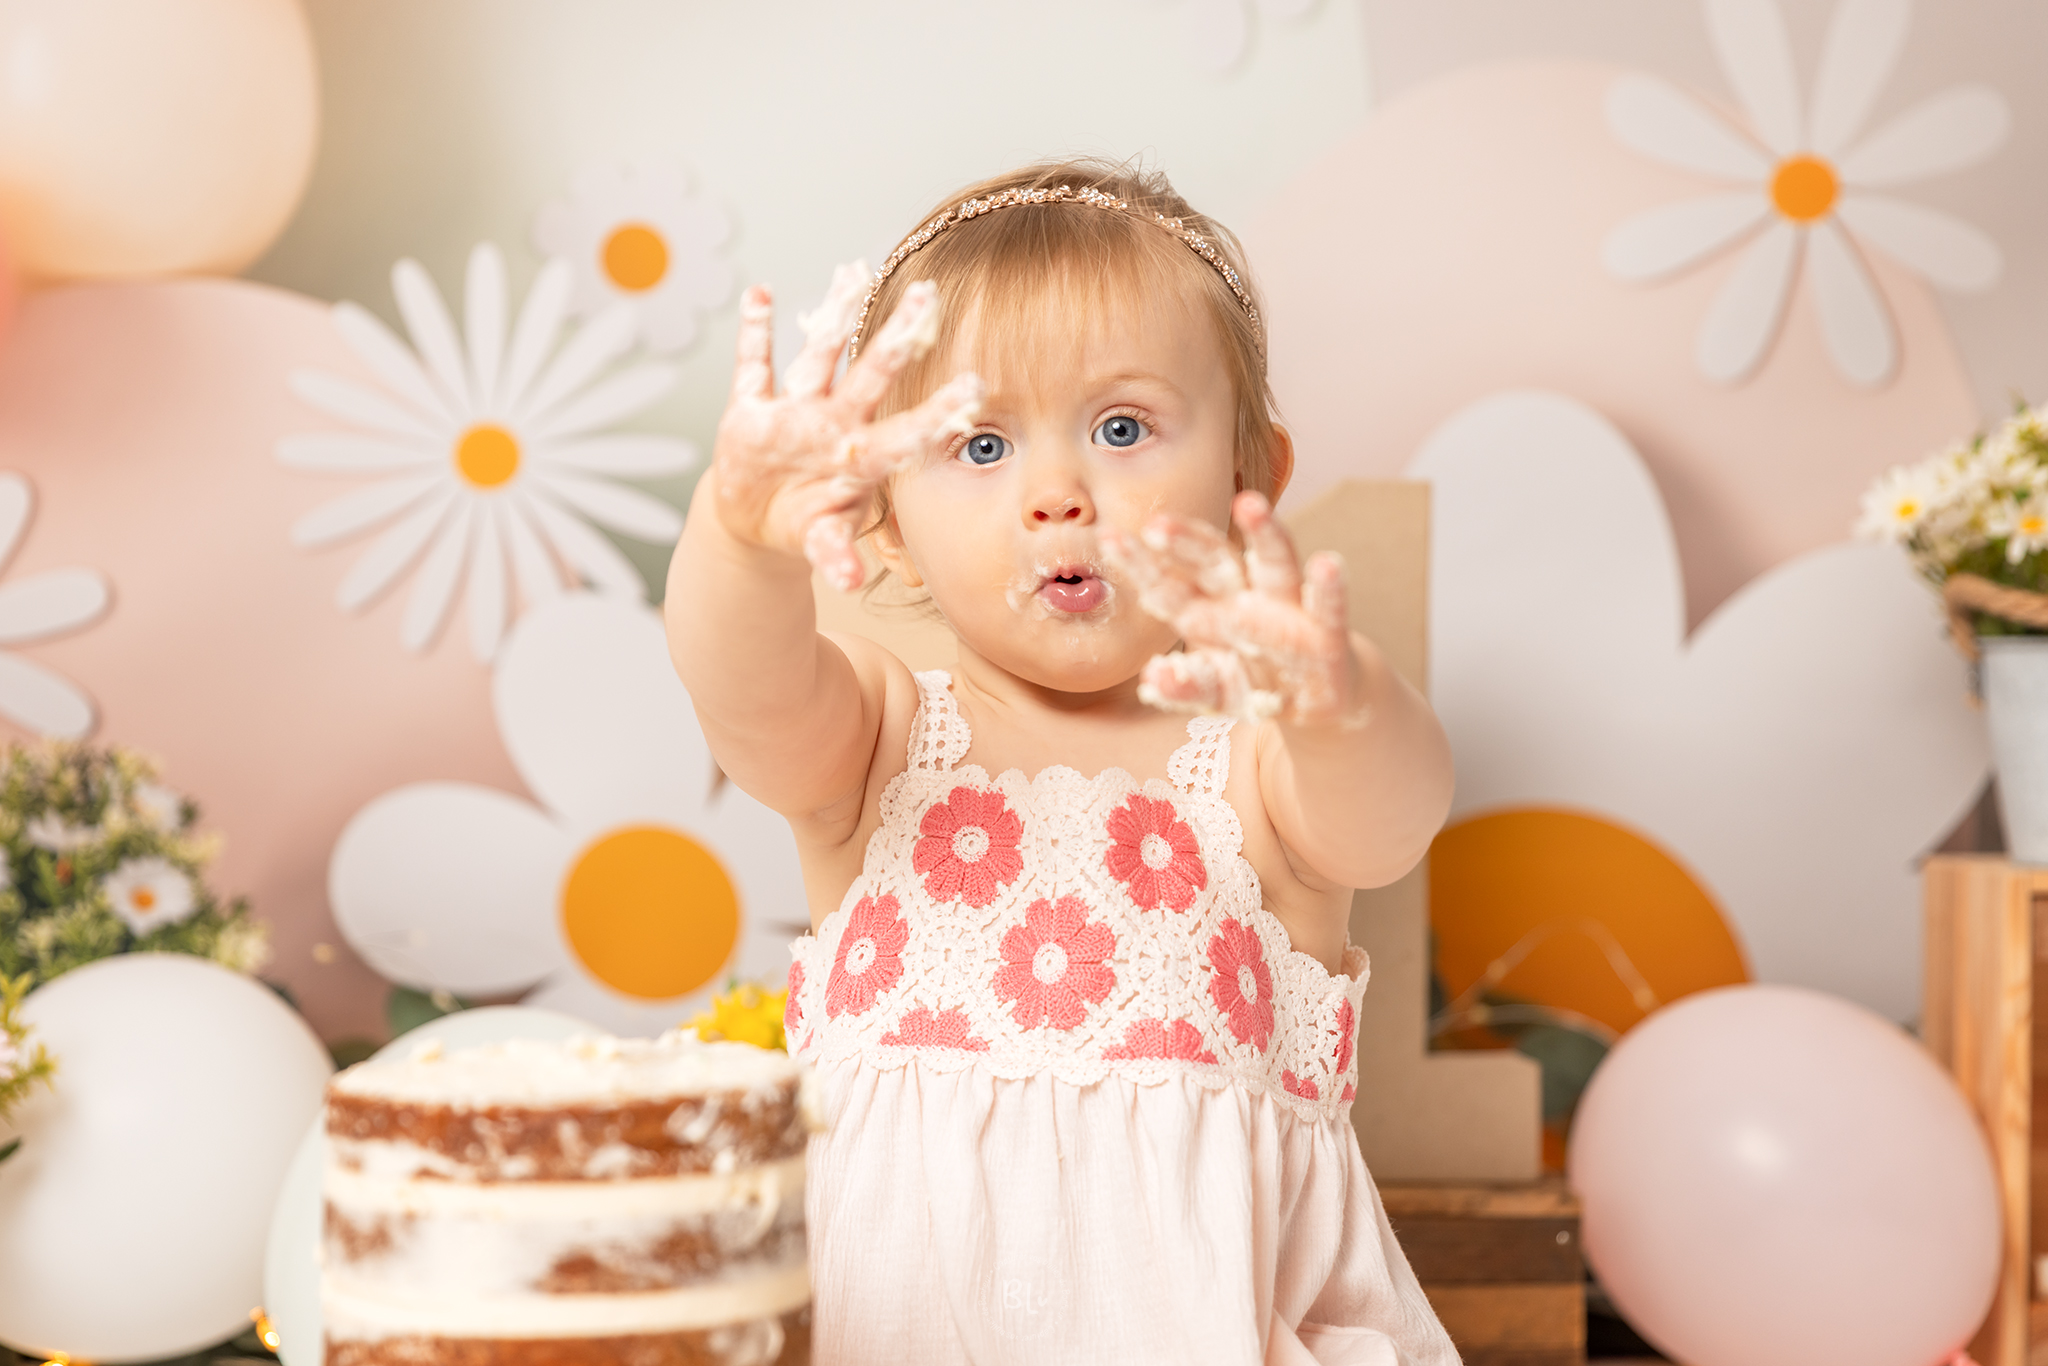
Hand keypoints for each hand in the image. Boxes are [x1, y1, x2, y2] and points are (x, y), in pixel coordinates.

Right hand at [711, 263, 983, 591]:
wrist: (757, 520)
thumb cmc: (805, 524)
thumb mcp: (820, 541)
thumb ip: (833, 552)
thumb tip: (848, 580)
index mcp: (860, 459)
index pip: (904, 431)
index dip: (936, 412)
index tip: (976, 386)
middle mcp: (834, 424)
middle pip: (869, 376)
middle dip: (896, 338)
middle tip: (930, 294)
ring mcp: (794, 413)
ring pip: (817, 357)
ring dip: (832, 316)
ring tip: (852, 273)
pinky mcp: (751, 411)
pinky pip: (753, 367)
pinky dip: (753, 333)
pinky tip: (761, 296)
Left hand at [1100, 491, 1367, 727]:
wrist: (1317, 698)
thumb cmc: (1256, 679)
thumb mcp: (1215, 688)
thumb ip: (1185, 685)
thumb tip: (1152, 679)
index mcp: (1210, 608)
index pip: (1170, 582)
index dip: (1142, 564)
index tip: (1109, 539)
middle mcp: (1247, 597)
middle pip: (1215, 560)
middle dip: (1189, 541)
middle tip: (1159, 523)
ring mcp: (1289, 610)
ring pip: (1275, 564)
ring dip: (1265, 534)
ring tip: (1251, 504)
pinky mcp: (1329, 634)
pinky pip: (1329, 608)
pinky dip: (1329, 588)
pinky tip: (1328, 564)